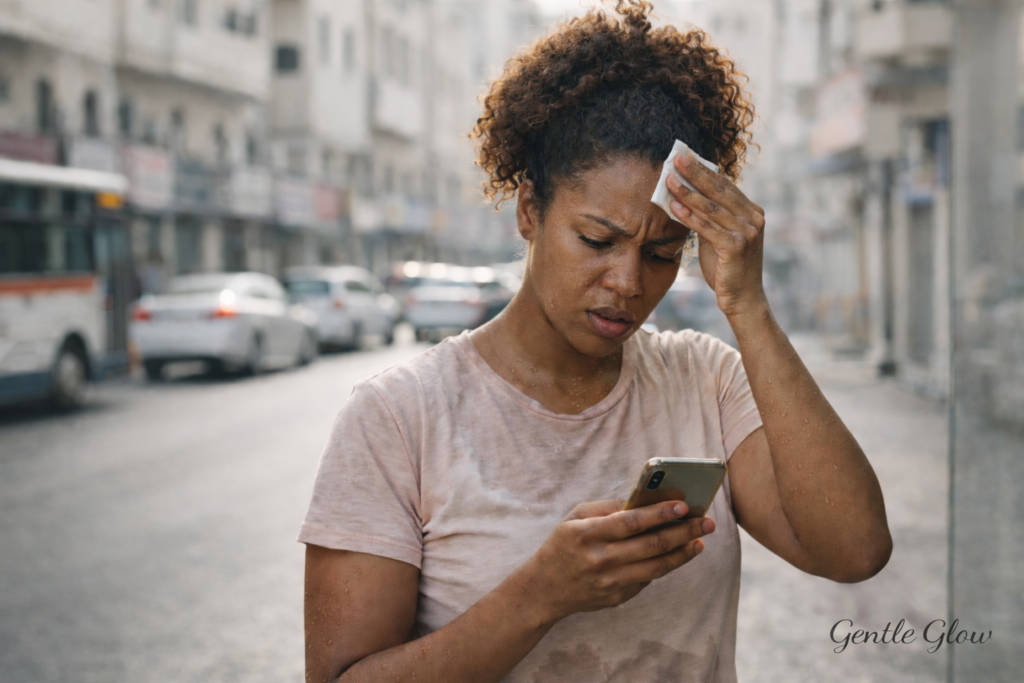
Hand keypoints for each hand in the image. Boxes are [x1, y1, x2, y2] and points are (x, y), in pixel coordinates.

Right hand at [517, 498, 714, 622]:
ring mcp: (610, 582)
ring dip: (683, 553)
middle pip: (652, 545)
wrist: (543, 590)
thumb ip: (607, 508)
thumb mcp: (574, 518)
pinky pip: (647, 579)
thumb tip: (643, 501)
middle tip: (706, 522)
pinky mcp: (617, 597)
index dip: (659, 513)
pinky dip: (665, 565)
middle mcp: (601, 559)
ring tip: (700, 541)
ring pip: (657, 566)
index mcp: (588, 533)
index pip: (631, 522)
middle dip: (683, 532)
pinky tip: (678, 554)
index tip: (684, 505)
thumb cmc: (561, 545)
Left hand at [666, 153, 767, 317]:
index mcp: (753, 212)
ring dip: (688, 192)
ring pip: (711, 207)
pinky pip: (708, 228)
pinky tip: (674, 206)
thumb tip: (686, 197)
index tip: (685, 157)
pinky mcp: (736, 246)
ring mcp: (748, 232)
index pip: (725, 186)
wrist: (742, 299)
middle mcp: (754, 218)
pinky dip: (689, 216)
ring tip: (669, 180)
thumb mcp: (719, 238)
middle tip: (676, 158)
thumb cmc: (727, 269)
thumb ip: (709, 218)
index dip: (704, 170)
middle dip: (695, 172)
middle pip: (719, 190)